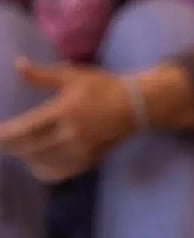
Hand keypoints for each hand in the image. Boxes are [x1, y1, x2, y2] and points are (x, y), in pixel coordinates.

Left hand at [0, 58, 136, 183]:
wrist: (137, 106)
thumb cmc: (104, 86)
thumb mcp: (73, 75)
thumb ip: (42, 74)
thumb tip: (17, 65)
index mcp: (65, 111)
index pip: (26, 129)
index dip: (5, 134)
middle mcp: (71, 134)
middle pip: (29, 148)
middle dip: (11, 146)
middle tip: (4, 139)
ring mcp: (80, 151)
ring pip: (40, 162)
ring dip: (25, 156)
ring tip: (19, 148)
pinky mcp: (87, 161)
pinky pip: (57, 173)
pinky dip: (42, 170)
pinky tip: (37, 162)